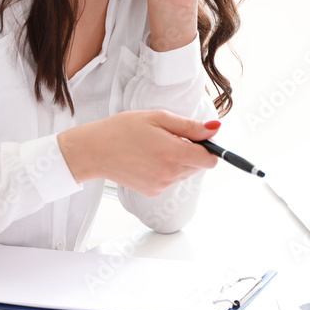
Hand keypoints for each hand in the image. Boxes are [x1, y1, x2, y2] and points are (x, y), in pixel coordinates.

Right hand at [57, 111, 218, 195]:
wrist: (94, 151)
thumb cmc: (122, 129)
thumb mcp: (158, 118)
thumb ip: (190, 126)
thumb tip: (215, 129)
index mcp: (174, 153)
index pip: (211, 160)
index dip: (208, 147)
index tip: (197, 137)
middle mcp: (170, 174)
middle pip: (199, 166)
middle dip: (192, 152)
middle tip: (169, 138)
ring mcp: (161, 186)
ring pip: (185, 173)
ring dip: (178, 161)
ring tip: (155, 147)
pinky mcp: (153, 192)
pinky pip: (171, 180)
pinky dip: (166, 170)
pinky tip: (148, 159)